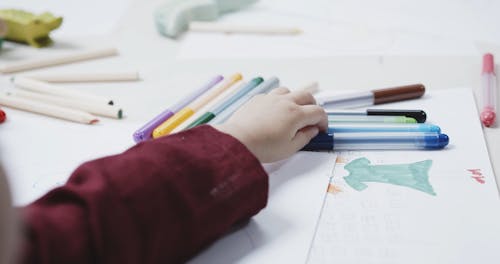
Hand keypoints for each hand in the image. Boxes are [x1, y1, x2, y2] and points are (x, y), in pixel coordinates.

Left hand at [213, 88, 327, 162]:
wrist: (238, 141)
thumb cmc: (263, 147)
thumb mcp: (290, 148)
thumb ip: (305, 137)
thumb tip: (312, 130)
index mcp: (296, 114)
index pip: (318, 112)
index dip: (323, 120)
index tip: (321, 129)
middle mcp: (285, 102)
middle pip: (307, 96)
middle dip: (313, 106)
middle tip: (311, 118)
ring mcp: (270, 98)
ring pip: (289, 91)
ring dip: (295, 99)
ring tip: (293, 112)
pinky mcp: (257, 99)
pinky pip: (273, 94)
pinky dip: (279, 100)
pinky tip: (275, 111)